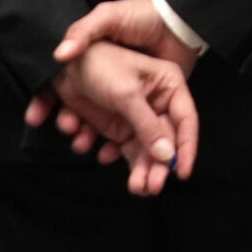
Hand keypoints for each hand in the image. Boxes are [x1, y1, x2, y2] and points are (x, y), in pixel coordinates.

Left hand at [21, 9, 198, 199]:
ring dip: (139, 168)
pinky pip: (122, 148)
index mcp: (168, 85)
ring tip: (135, 188)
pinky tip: (103, 155)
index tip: (182, 173)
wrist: (65, 64)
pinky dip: (114, 156)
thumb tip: (167, 157)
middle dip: (158, 165)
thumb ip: (148, 126)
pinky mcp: (116, 125)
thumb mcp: (127, 94)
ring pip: (144, 149)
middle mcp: (157, 102)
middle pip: (165, 141)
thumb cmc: (101, 65)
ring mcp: (136, 116)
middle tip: (151, 187)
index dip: (186, 147)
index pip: (185, 120)